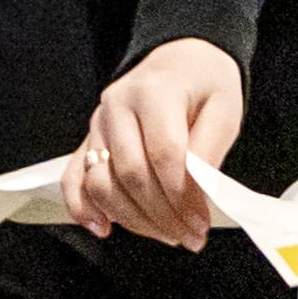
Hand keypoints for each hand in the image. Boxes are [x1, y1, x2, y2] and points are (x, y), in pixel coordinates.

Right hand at [60, 38, 243, 250]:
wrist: (180, 60)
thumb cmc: (205, 85)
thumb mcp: (224, 111)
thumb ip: (208, 152)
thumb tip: (195, 198)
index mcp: (154, 92)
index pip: (164, 154)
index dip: (181, 196)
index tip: (200, 224)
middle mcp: (117, 106)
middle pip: (131, 174)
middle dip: (161, 215)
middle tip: (189, 237)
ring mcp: (98, 124)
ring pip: (101, 183)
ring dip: (132, 219)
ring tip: (165, 234)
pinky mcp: (88, 139)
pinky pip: (72, 178)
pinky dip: (82, 207)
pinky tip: (104, 228)